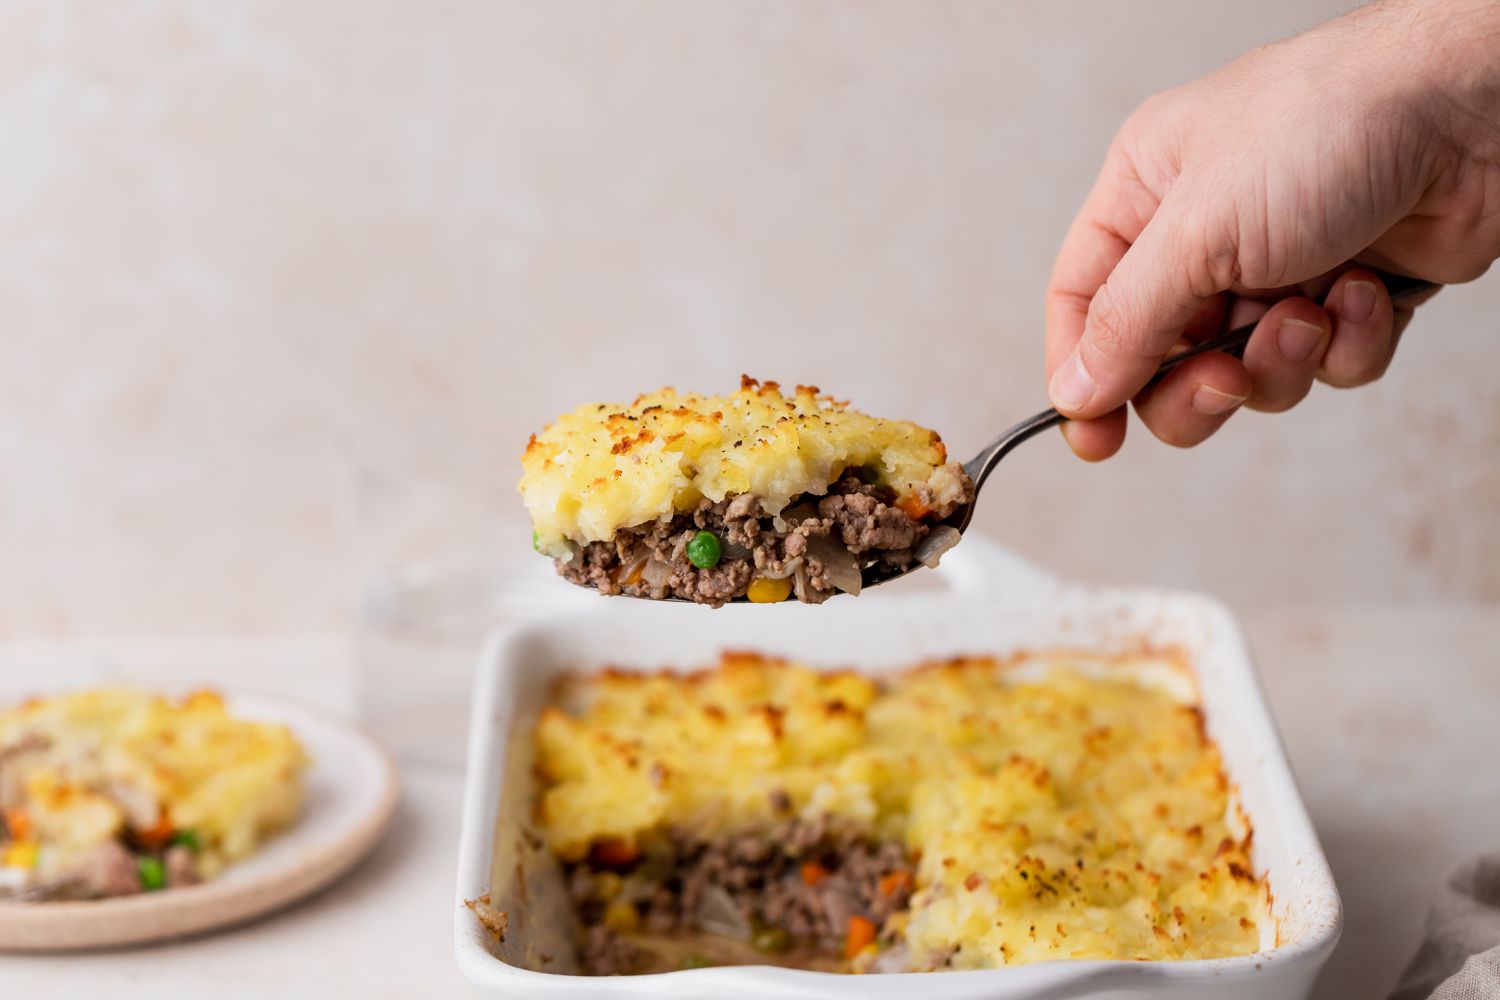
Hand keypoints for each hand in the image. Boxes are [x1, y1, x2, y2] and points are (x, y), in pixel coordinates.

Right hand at [1044, 0, 1499, 459]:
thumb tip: (1074, 391)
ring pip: (1246, 372)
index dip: (1082, 374)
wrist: (1468, 109)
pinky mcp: (1347, 291)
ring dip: (1281, 361)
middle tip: (1225, 380)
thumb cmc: (1329, 124)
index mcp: (1145, 193)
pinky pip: (1325, 364)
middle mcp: (1204, 232)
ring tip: (1311, 313)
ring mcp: (1278, 265)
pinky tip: (1365, 290)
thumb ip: (1125, 322)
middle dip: (1198, 383)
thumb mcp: (1196, 231)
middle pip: (1162, 357)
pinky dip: (1347, 343)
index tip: (1094, 437)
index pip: (1083, 302)